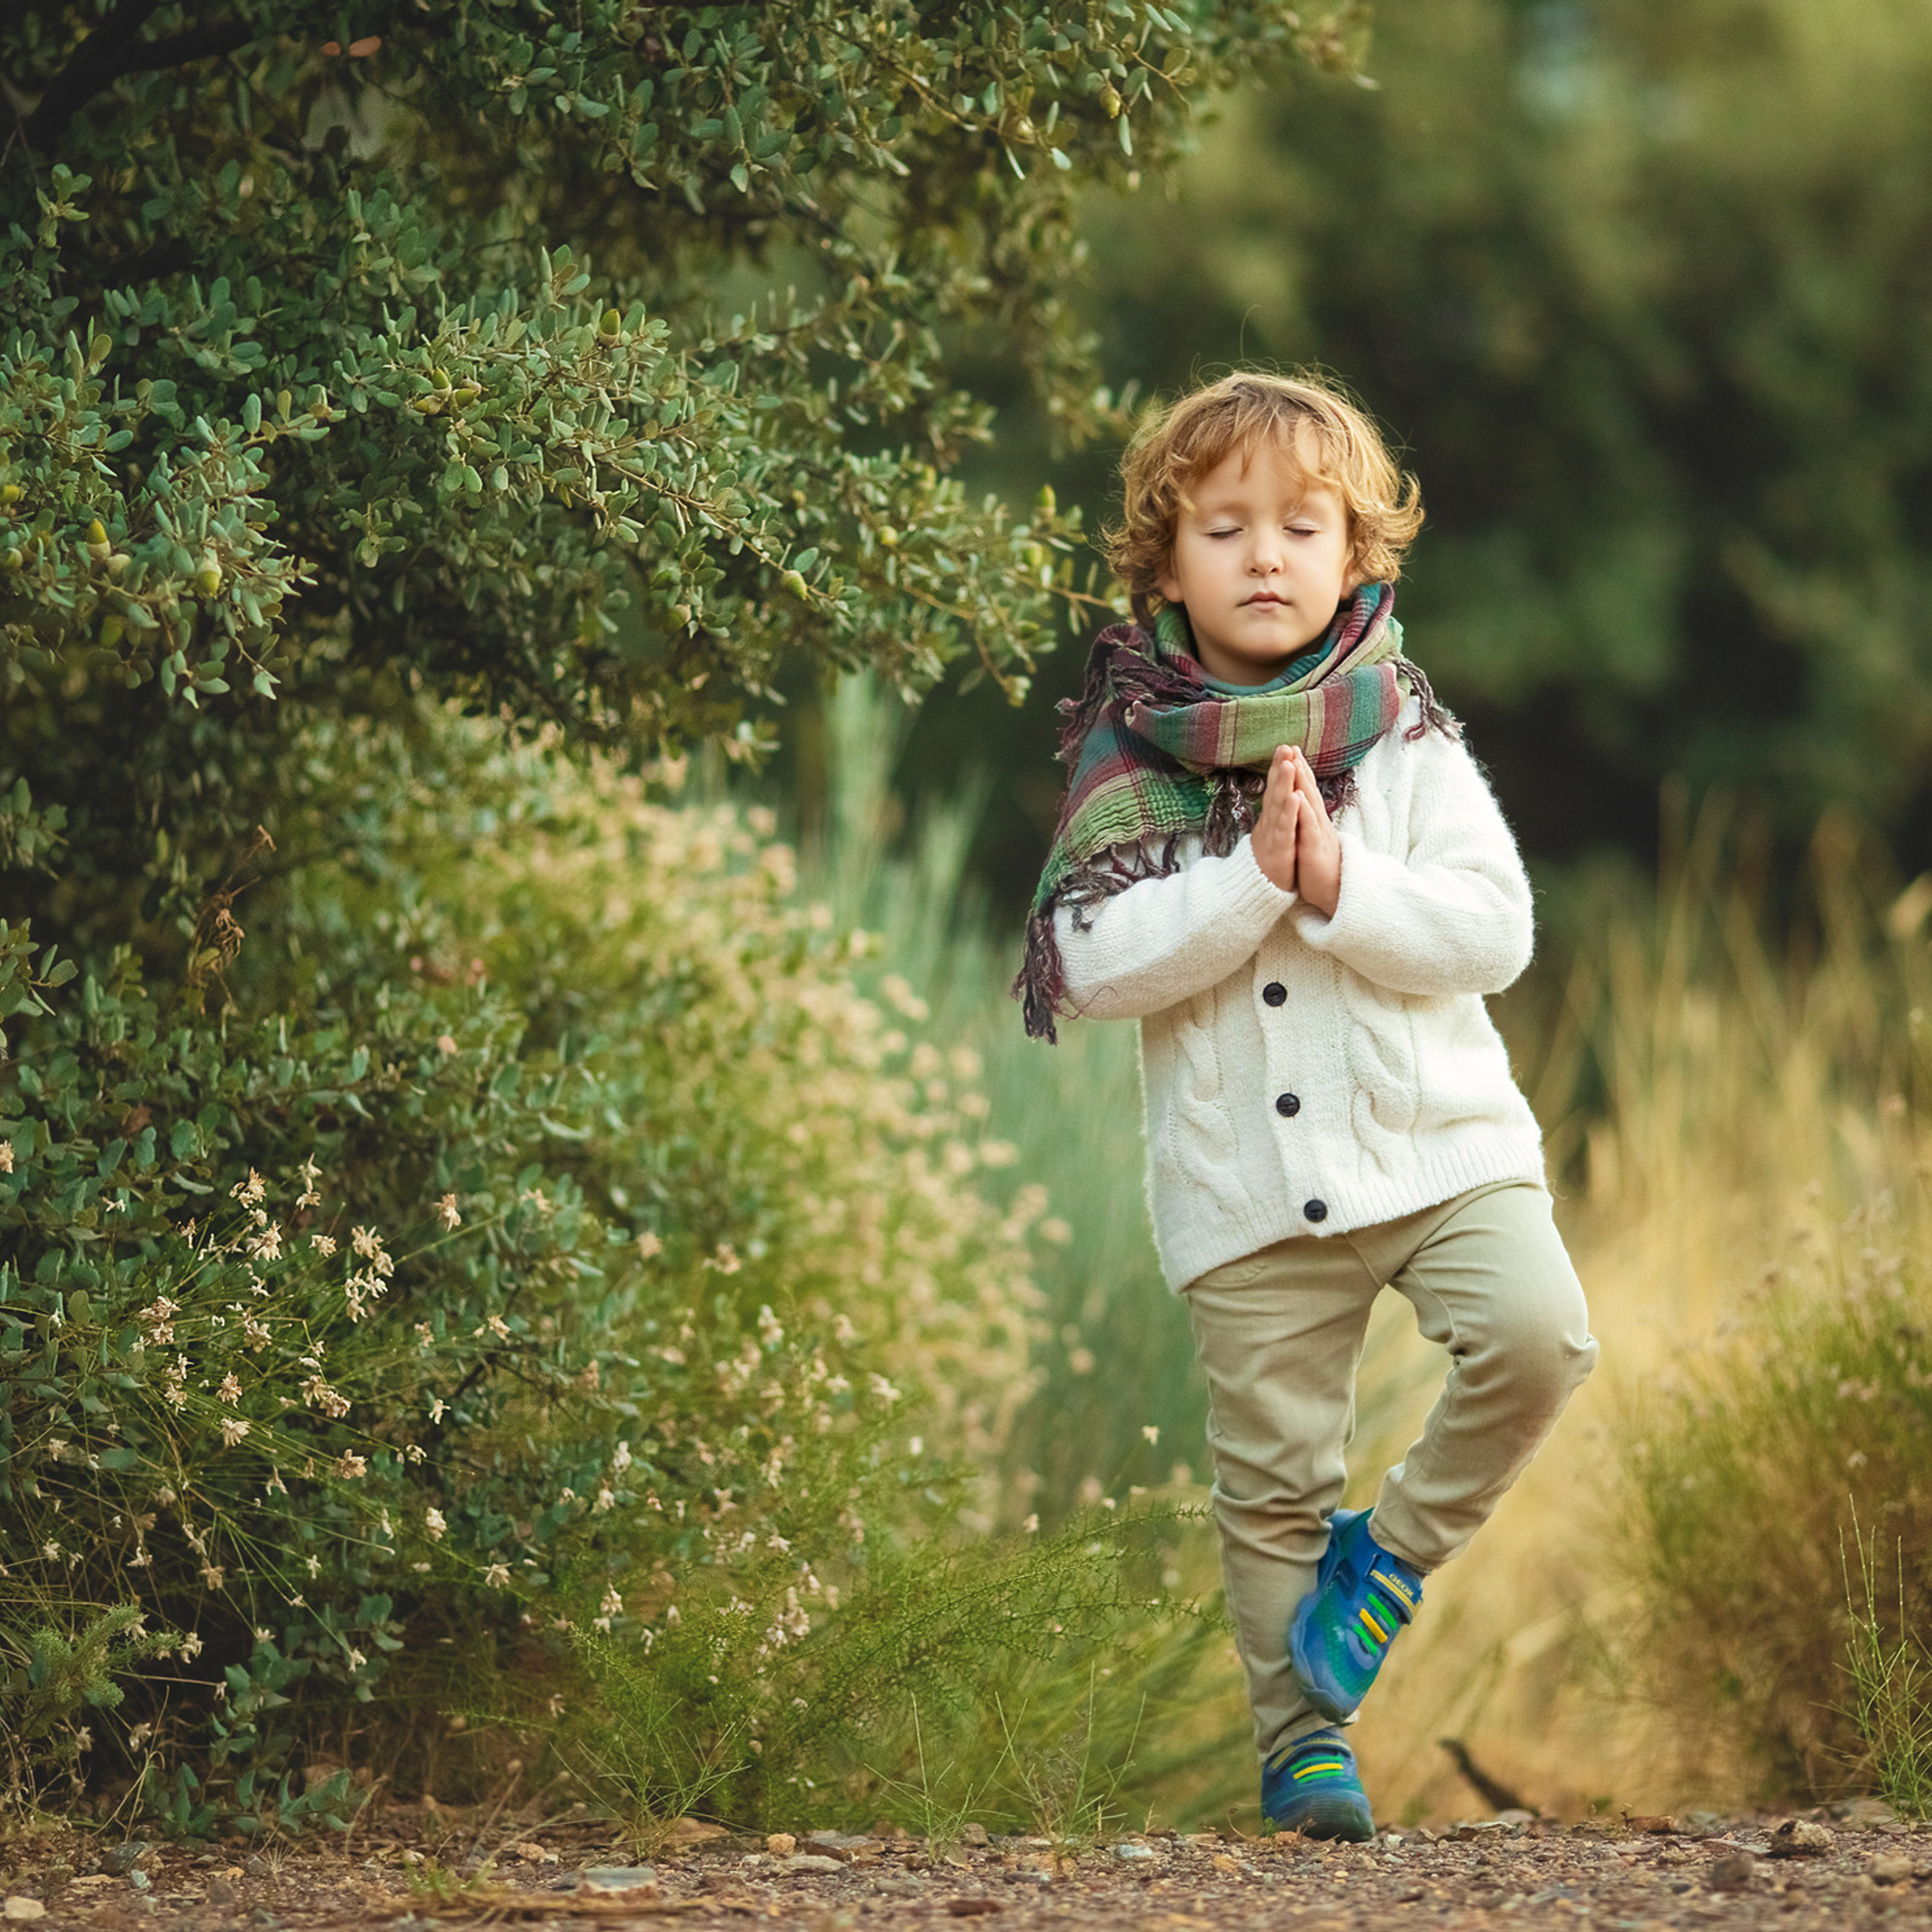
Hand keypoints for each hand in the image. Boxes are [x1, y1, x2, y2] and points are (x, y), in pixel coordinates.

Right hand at [1252, 744, 1301, 893]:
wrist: (1260, 890)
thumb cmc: (1271, 860)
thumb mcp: (1273, 833)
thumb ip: (1276, 813)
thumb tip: (1279, 795)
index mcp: (1272, 817)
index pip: (1276, 787)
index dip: (1279, 767)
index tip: (1286, 747)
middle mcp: (1270, 822)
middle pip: (1275, 790)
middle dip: (1279, 768)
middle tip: (1284, 747)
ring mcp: (1273, 834)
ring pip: (1279, 805)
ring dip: (1283, 783)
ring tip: (1288, 764)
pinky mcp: (1279, 848)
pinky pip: (1285, 828)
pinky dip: (1290, 812)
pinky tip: (1295, 798)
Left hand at [1286, 745, 1341, 916]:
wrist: (1333, 893)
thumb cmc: (1318, 867)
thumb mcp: (1310, 840)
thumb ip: (1307, 823)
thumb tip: (1303, 807)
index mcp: (1313, 821)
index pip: (1305, 792)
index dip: (1299, 771)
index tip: (1290, 751)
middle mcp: (1317, 823)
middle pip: (1309, 791)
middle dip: (1300, 768)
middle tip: (1291, 746)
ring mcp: (1317, 834)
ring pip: (1310, 804)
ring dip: (1303, 783)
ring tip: (1295, 762)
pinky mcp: (1315, 849)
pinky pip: (1309, 827)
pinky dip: (1303, 811)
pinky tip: (1298, 797)